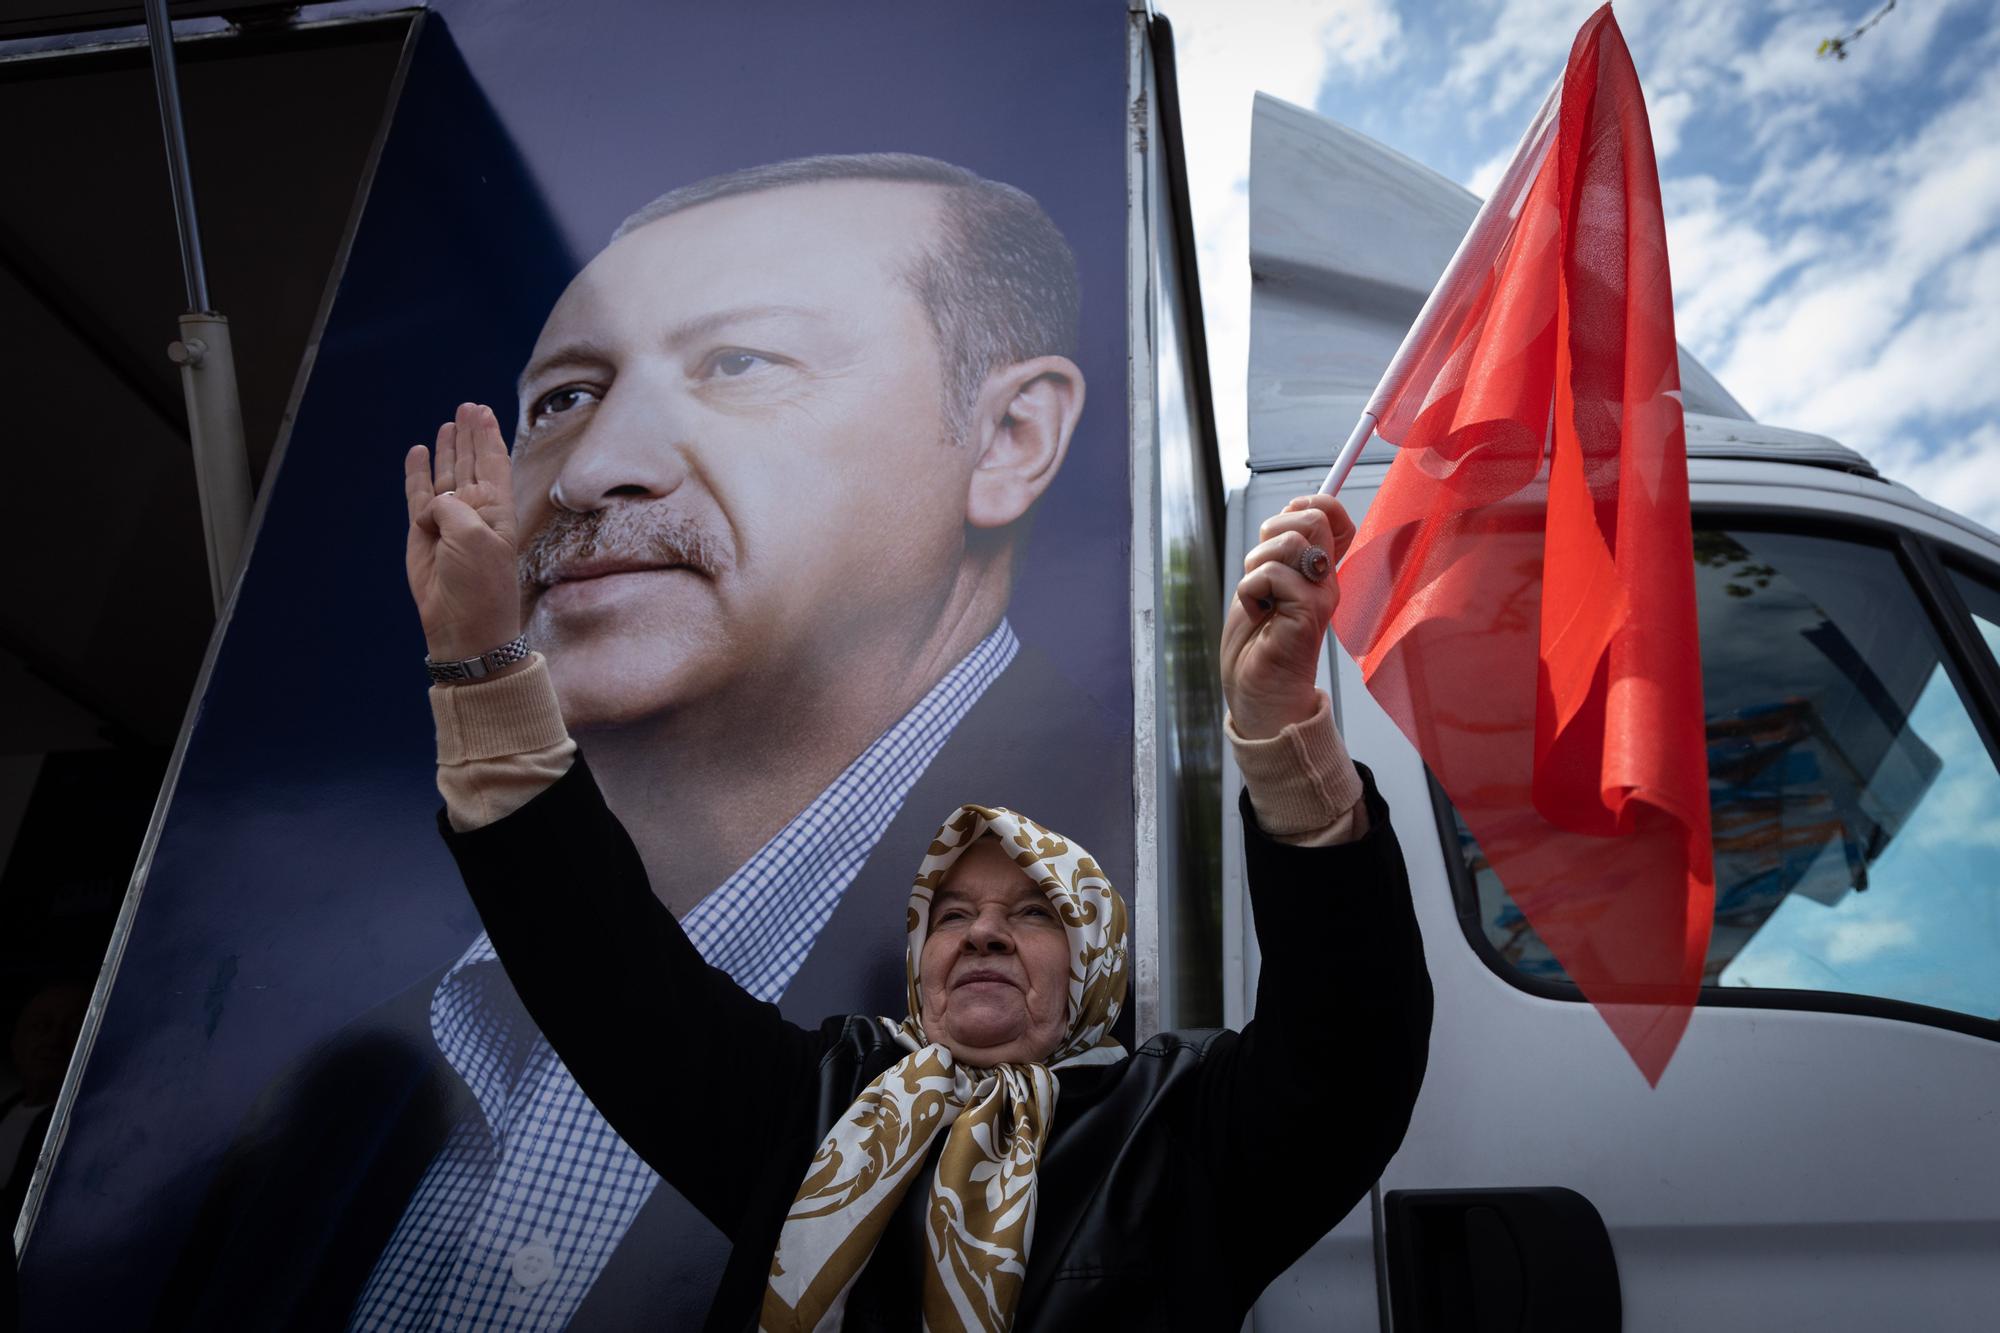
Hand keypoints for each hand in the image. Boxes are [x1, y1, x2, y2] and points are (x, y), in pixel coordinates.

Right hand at [403, 402, 522, 667]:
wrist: (463, 624)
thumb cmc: (479, 583)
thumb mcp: (473, 537)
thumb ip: (451, 507)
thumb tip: (431, 503)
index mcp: (497, 509)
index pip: (493, 463)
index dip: (488, 436)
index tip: (484, 411)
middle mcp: (474, 510)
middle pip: (471, 462)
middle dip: (470, 435)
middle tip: (467, 407)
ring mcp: (447, 520)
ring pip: (445, 475)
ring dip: (448, 449)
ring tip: (448, 424)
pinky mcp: (422, 533)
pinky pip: (417, 495)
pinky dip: (417, 474)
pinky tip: (419, 452)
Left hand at [1221, 495, 1355, 739]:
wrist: (1260, 697)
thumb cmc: (1257, 648)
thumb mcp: (1263, 587)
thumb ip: (1277, 554)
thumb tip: (1291, 510)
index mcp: (1317, 570)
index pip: (1330, 513)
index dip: (1306, 504)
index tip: (1279, 530)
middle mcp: (1325, 579)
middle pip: (1312, 515)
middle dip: (1272, 531)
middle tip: (1263, 572)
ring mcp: (1321, 595)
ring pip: (1290, 540)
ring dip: (1256, 565)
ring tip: (1259, 598)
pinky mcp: (1309, 612)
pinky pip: (1272, 574)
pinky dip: (1250, 591)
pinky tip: (1259, 614)